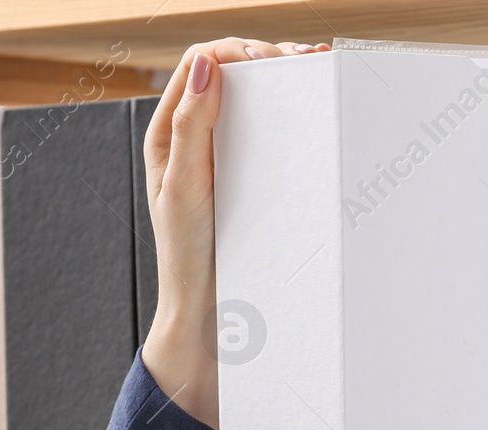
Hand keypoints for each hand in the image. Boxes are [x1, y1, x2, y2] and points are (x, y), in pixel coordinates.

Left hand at [137, 37, 328, 428]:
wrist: (208, 321)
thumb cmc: (189, 263)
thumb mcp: (184, 191)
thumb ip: (191, 128)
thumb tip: (209, 67)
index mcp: (170, 136)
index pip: (202, 64)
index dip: (237, 50)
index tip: (273, 59)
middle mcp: (196, 142)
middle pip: (233, 76)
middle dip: (269, 58)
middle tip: (307, 61)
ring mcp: (226, 162)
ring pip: (256, 105)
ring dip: (286, 86)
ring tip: (318, 76)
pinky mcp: (253, 186)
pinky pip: (273, 140)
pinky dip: (295, 121)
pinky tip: (316, 119)